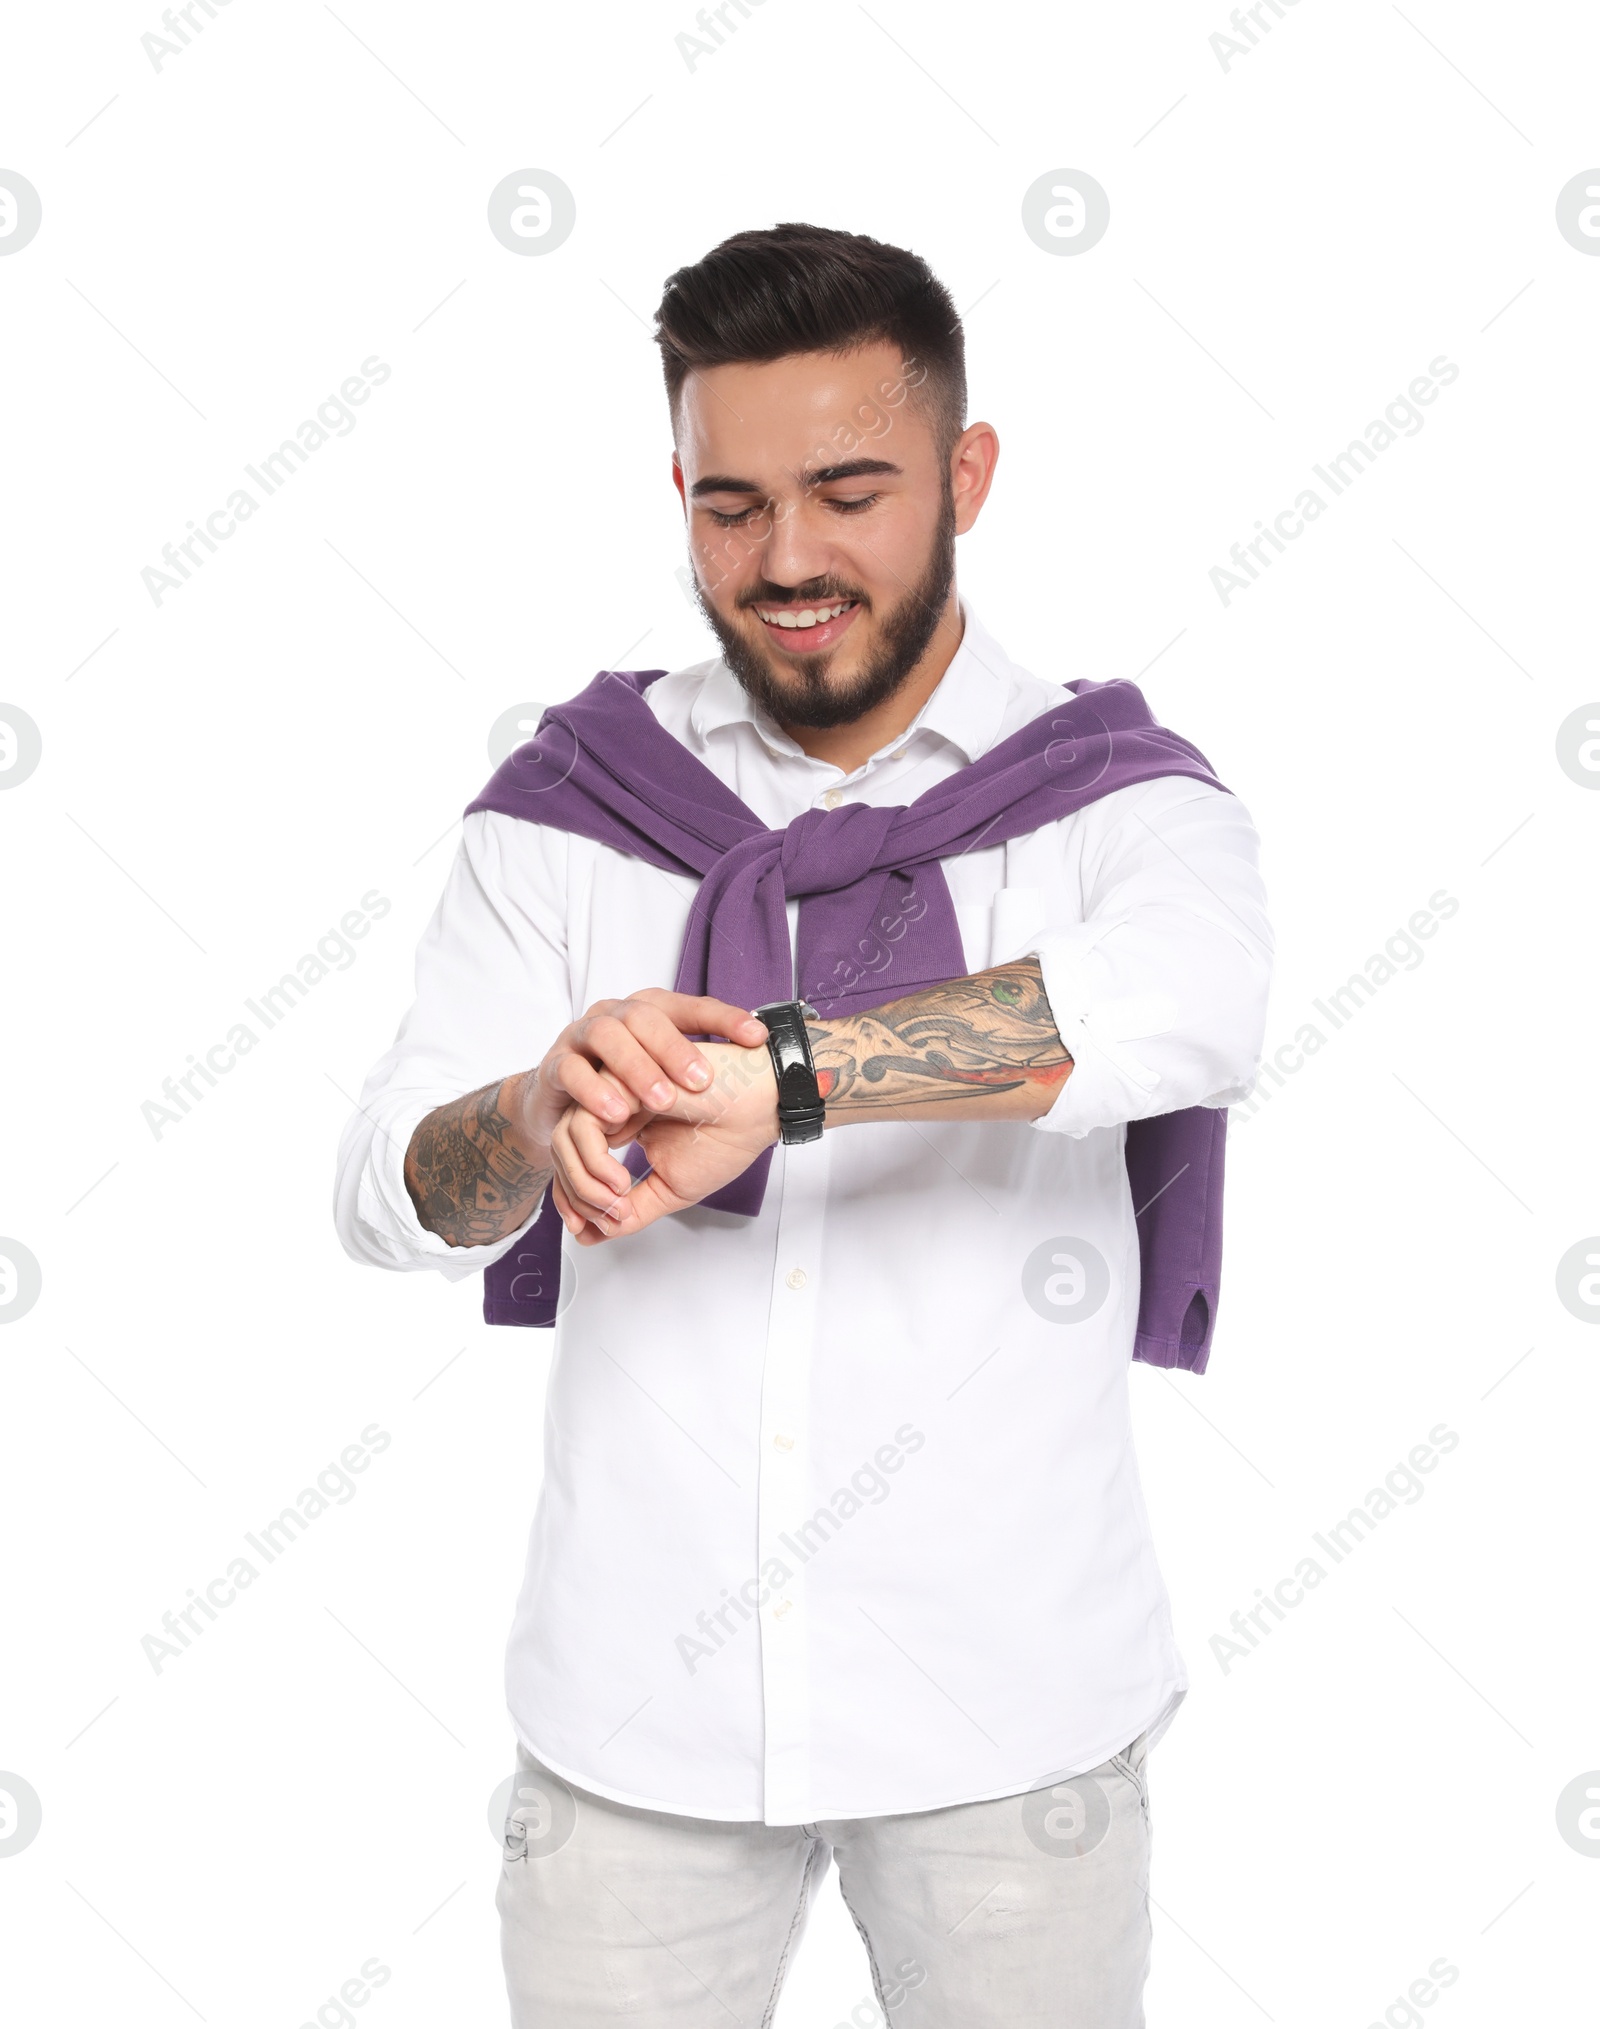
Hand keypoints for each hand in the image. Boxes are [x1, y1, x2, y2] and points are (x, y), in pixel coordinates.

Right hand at [516, 991, 767, 1161]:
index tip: (758, 1038)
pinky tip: (617, 1115)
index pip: (690, 1007)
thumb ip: (702, 1063)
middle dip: (675, 1047)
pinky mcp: (556, 1065)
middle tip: (703, 1081)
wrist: (558, 1099)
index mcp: (649, 1011)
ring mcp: (581, 1035)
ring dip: (635, 1068)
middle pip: (644, 1015)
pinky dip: (594, 1091)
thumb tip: (762, 1059)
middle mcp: (615, 1014)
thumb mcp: (663, 1072)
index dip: (725, 1018)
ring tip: (662, 1102)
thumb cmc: (622, 1082)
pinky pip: (571, 1070)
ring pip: (606, 1034)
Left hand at [549, 1040, 778, 1242]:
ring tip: (619, 1202)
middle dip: (577, 1196)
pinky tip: (622, 1182)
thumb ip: (630, 1210)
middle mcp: (612, 1104)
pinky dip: (595, 1164)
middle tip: (609, 1220)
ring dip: (585, 1183)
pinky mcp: (619, 1080)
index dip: (573, 1199)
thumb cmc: (725, 1140)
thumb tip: (588, 1235)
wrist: (758, 1110)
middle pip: (562, 1151)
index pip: (575, 1161)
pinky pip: (583, 1127)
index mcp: (622, 1123)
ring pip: (564, 1139)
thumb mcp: (669, 1189)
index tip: (586, 1228)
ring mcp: (613, 1091)